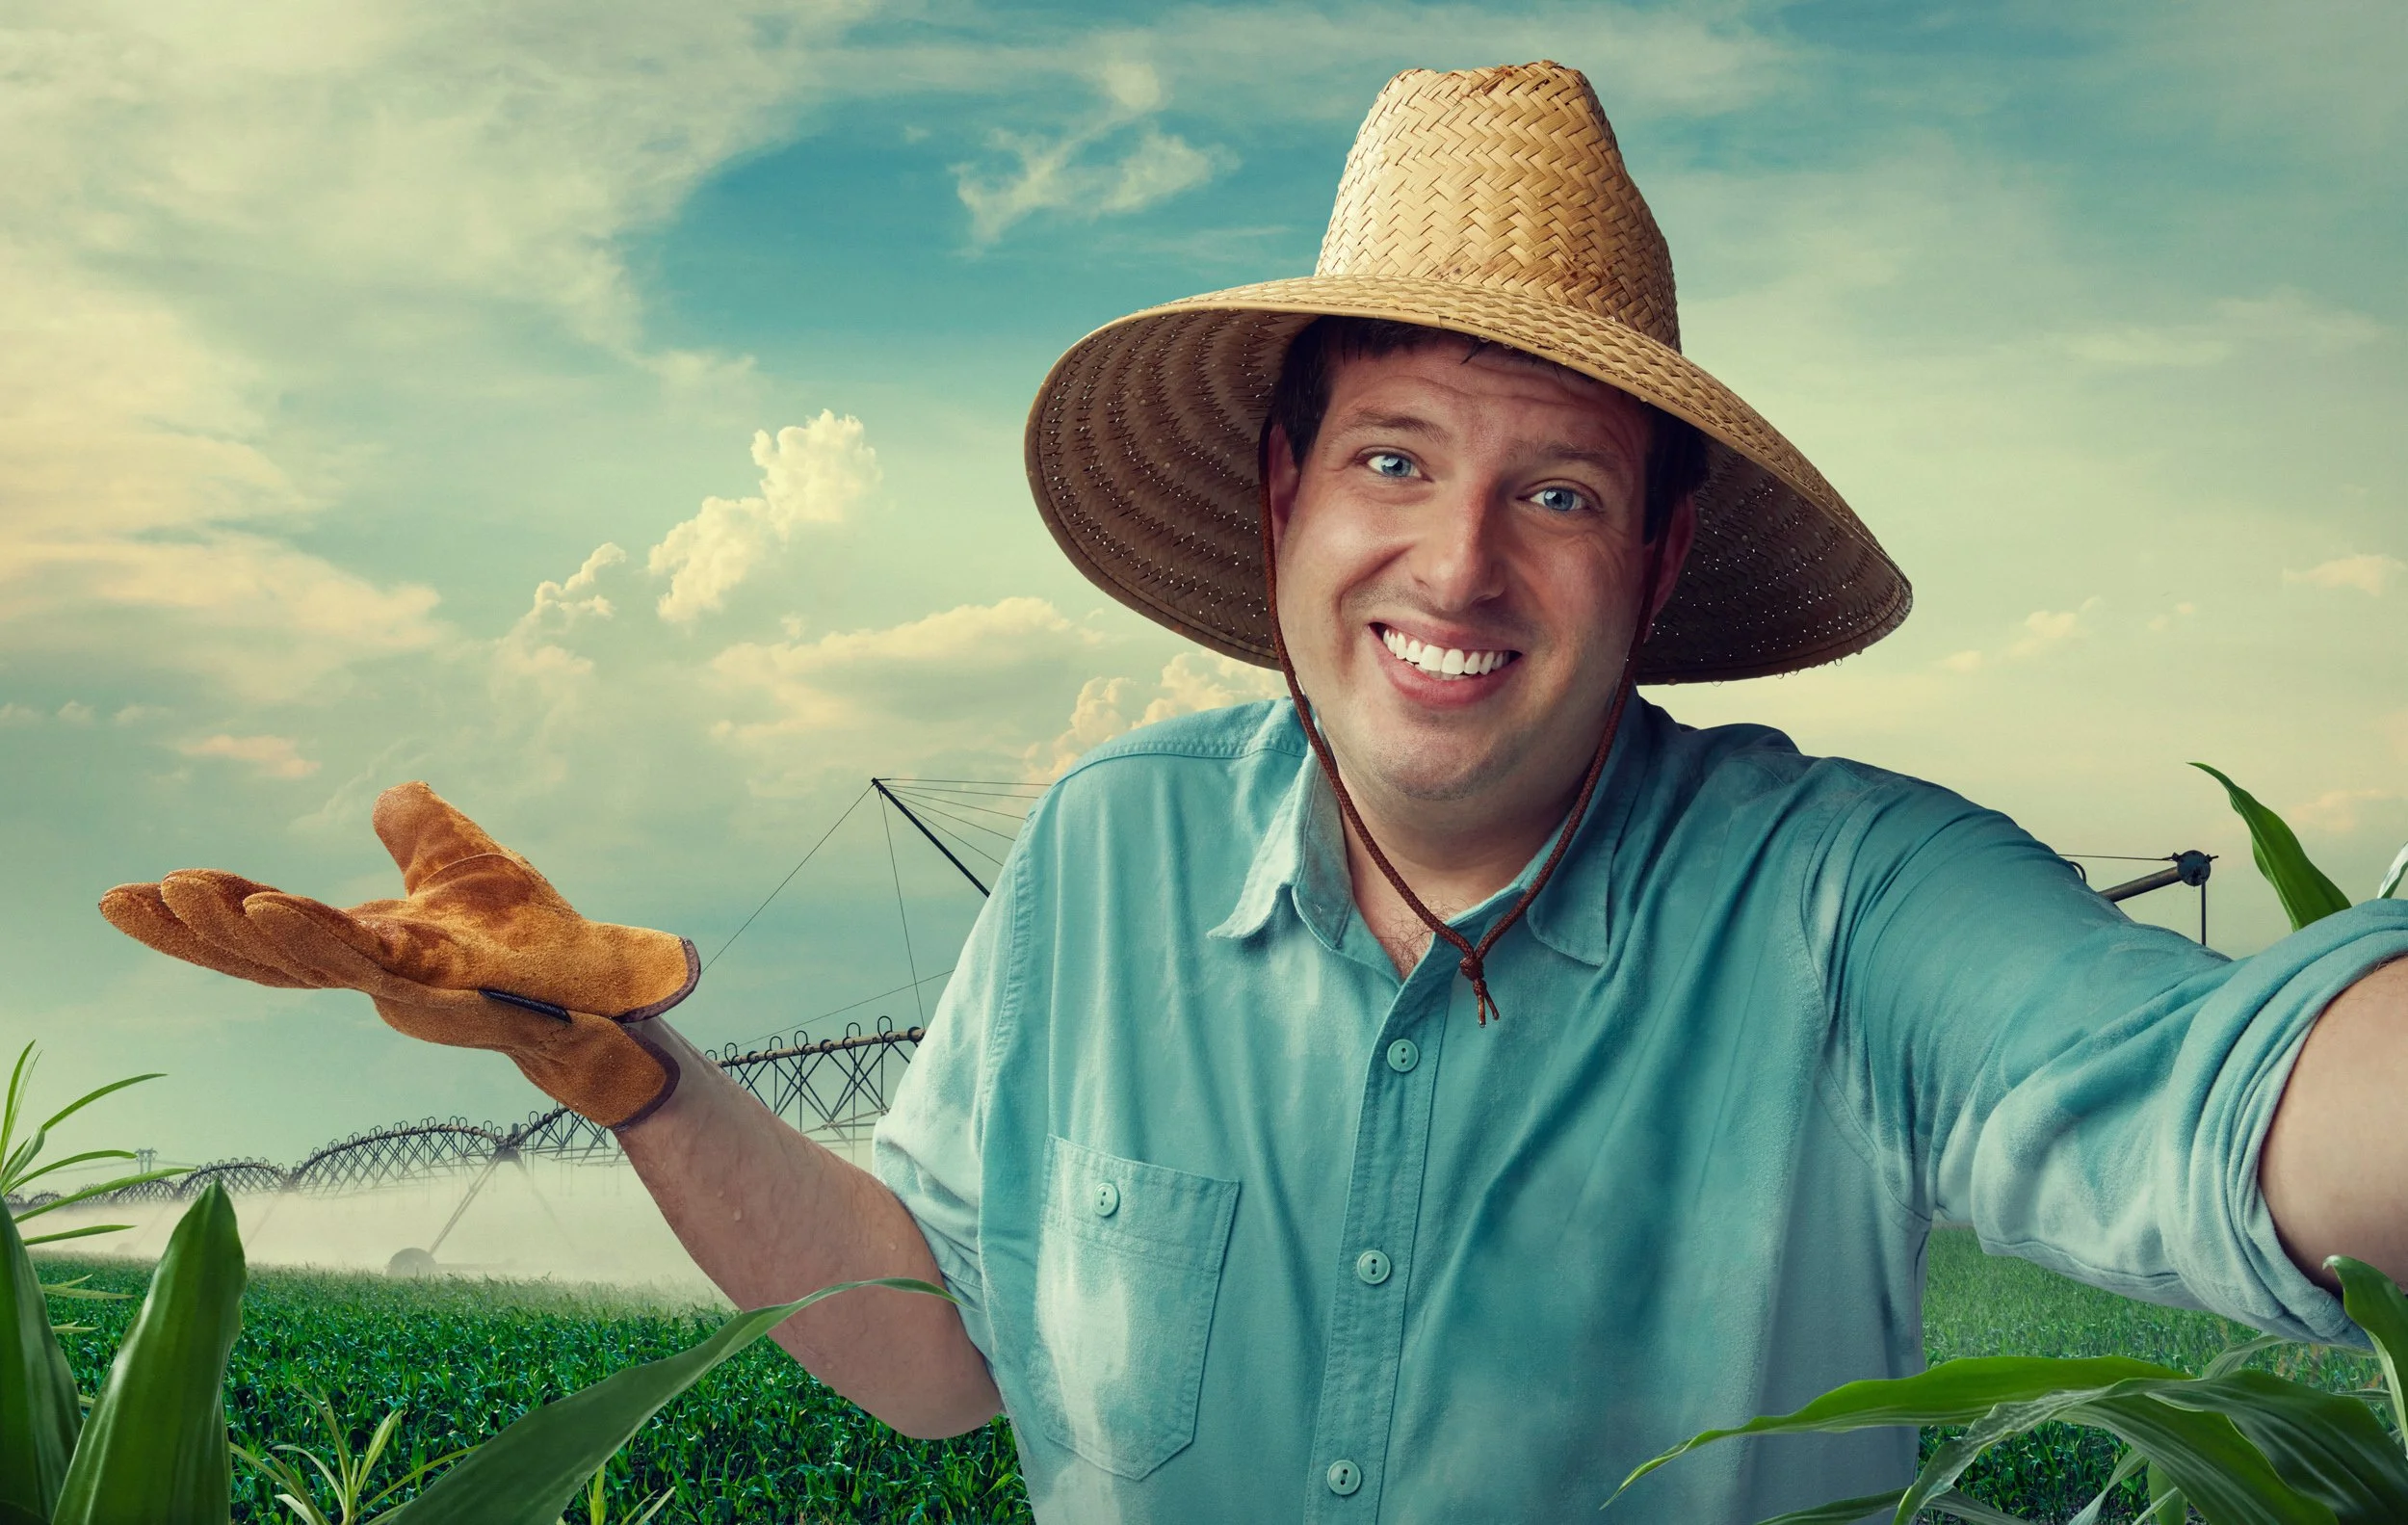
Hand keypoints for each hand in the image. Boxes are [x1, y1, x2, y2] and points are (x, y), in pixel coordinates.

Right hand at [99, 783, 697, 1128]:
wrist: (612, 998)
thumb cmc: (538, 941)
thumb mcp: (471, 865)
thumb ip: (422, 834)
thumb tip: (390, 794)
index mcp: (374, 947)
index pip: (272, 935)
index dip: (205, 919)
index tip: (135, 892)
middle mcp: (382, 977)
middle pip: (270, 961)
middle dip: (196, 933)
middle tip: (125, 900)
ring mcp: (416, 993)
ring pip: (316, 967)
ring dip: (251, 931)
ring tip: (192, 892)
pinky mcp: (456, 996)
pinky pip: (378, 965)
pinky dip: (325, 938)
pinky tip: (275, 909)